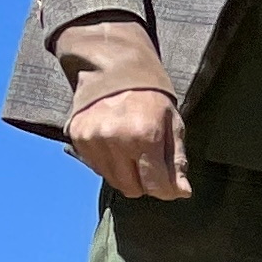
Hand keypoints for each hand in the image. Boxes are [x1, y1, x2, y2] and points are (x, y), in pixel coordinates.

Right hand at [67, 80, 189, 198]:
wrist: (115, 70)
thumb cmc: (150, 99)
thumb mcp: (172, 124)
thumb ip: (177, 160)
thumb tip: (182, 192)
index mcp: (145, 136)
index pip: (156, 186)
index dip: (165, 189)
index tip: (168, 183)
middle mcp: (116, 139)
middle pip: (133, 189)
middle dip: (144, 181)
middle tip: (148, 161)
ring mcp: (94, 139)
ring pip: (114, 181)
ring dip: (126, 174)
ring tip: (131, 149)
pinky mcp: (78, 138)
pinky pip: (97, 168)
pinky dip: (109, 164)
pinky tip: (115, 145)